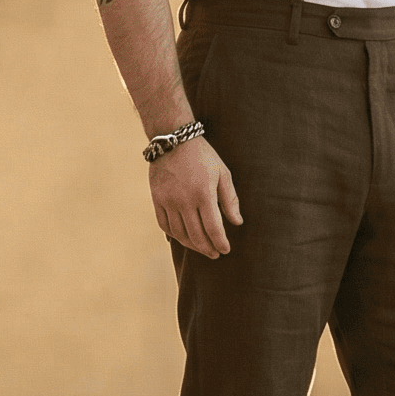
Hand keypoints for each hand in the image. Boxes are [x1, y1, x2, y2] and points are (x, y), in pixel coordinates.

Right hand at [152, 138, 243, 257]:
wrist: (173, 141)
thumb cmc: (203, 157)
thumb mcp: (223, 173)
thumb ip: (230, 200)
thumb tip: (237, 223)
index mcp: (203, 194)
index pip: (213, 228)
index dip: (220, 243)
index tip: (225, 250)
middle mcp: (184, 200)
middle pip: (196, 235)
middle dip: (207, 248)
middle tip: (215, 254)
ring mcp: (168, 201)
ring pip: (179, 234)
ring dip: (191, 245)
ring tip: (201, 248)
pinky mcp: (157, 199)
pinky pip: (164, 225)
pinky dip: (174, 236)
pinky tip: (184, 238)